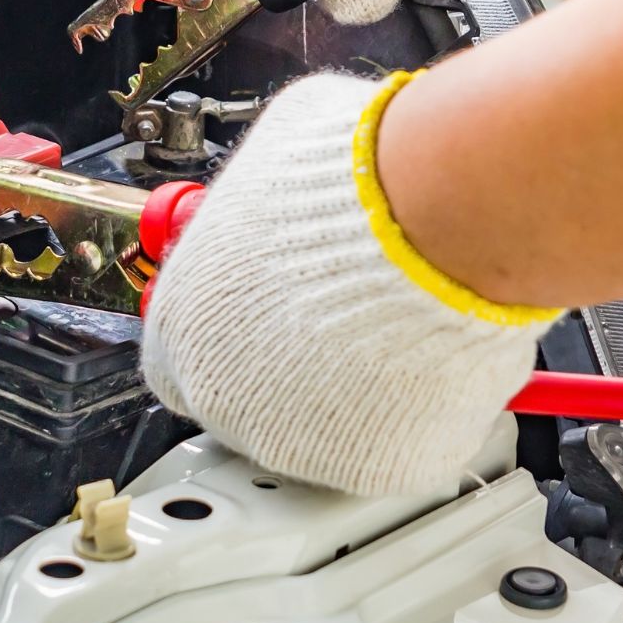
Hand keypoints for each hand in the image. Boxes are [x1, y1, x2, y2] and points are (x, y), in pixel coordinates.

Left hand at [140, 73, 560, 492]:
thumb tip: (280, 190)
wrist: (442, 219)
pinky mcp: (376, 465)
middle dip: (297, 365)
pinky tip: (434, 356)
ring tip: (399, 325)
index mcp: (185, 322)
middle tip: (348, 318)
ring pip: (325, 428)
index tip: (267, 318)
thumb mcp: (276, 158)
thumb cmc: (358, 180)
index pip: (180, 358)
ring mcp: (300, 440)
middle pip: (250, 401)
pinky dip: (421, 412)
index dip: (232, 336)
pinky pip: (396, 445)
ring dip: (357, 389)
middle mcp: (227, 394)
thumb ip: (260, 202)